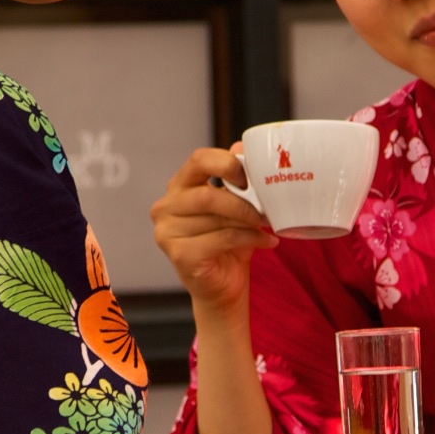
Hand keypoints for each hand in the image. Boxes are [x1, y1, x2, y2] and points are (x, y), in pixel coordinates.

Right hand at [151, 146, 276, 321]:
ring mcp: (167, 233)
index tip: (249, 178)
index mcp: (178, 187)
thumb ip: (236, 178)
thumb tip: (242, 146)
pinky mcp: (180, 255)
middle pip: (207, 195)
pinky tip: (267, 241)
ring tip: (269, 224)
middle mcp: (165, 207)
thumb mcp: (236, 205)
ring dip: (250, 221)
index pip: (199, 160)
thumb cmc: (229, 242)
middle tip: (266, 208)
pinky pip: (222, 239)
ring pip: (216, 218)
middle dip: (242, 202)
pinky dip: (250, 238)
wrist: (224, 287)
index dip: (226, 163)